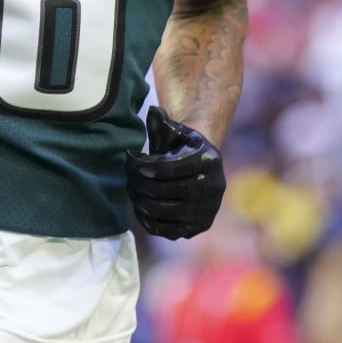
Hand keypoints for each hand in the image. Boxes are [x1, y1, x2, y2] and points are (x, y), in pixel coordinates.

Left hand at [125, 107, 224, 238]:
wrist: (201, 166)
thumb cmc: (182, 145)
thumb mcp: (174, 130)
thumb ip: (161, 122)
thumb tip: (153, 111)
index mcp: (209, 160)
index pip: (172, 168)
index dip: (147, 167)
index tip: (131, 162)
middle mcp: (213, 187)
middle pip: (166, 192)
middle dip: (140, 185)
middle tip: (127, 178)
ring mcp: (208, 210)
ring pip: (165, 212)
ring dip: (141, 202)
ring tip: (131, 191)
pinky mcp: (199, 227)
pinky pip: (168, 230)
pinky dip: (149, 221)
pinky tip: (139, 207)